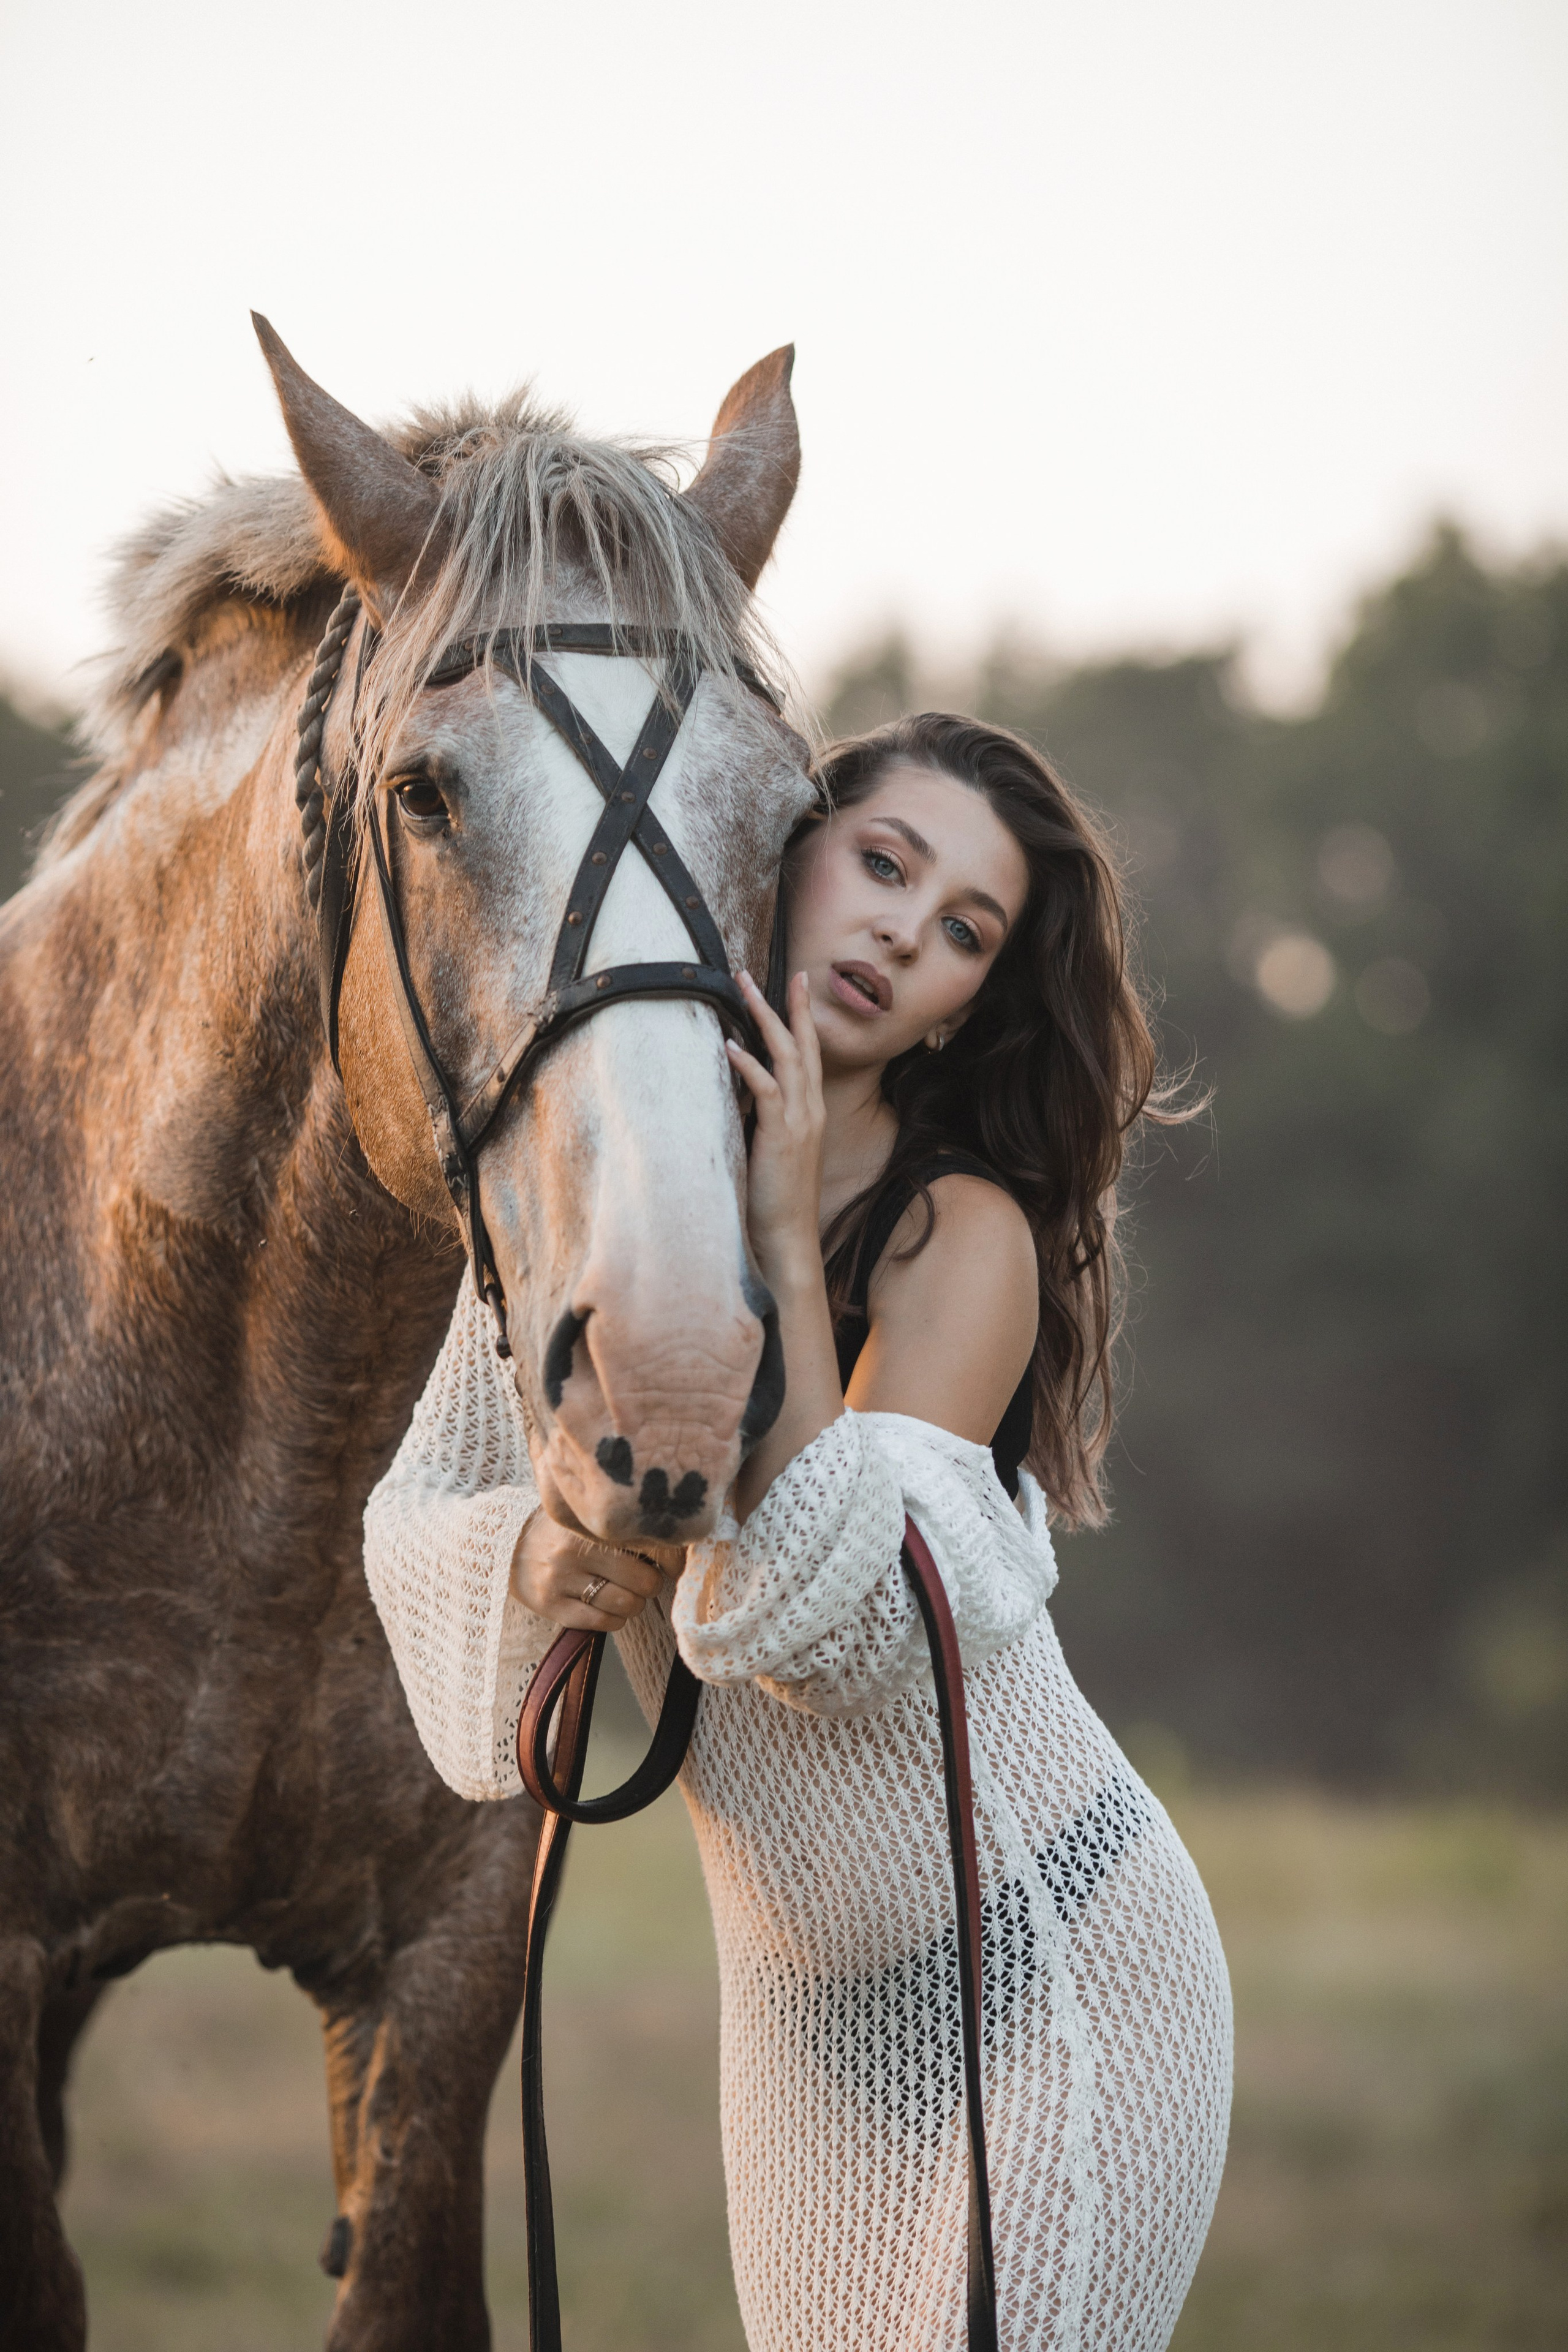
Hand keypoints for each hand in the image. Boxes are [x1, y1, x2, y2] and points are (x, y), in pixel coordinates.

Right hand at [511, 1509, 667, 1631]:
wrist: (502, 1543)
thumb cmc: (558, 1530)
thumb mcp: (585, 1515)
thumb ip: (622, 1525)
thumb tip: (675, 1544)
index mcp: (589, 1522)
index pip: (650, 1544)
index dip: (672, 1559)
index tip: (673, 1564)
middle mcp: (575, 1550)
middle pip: (643, 1580)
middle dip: (651, 1584)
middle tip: (644, 1579)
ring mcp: (561, 1579)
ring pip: (625, 1605)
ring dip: (634, 1604)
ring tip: (625, 1593)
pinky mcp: (551, 1605)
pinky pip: (602, 1621)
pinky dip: (614, 1618)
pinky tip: (607, 1607)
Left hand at [726, 970, 825, 1281]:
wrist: (789, 1236)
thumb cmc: (776, 1198)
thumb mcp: (772, 1149)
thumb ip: (764, 1118)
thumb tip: (740, 1093)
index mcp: (811, 1111)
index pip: (808, 1053)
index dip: (801, 1017)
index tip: (794, 983)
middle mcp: (810, 1109)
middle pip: (801, 1044)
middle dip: (787, 1004)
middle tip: (770, 971)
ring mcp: (799, 1121)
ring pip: (785, 1057)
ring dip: (763, 1019)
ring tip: (743, 988)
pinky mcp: (781, 1136)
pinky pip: (767, 1091)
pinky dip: (749, 1065)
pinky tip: (730, 1045)